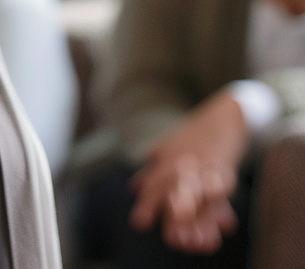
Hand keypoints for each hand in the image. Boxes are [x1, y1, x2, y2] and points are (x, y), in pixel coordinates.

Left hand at [129, 90, 248, 253]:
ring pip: (200, 195)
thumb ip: (152, 171)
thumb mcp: (168, 150)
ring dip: (198, 218)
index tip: (139, 224)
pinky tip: (224, 225)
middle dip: (174, 212)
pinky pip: (223, 190)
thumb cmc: (194, 138)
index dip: (147, 204)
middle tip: (172, 239)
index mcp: (169, 161)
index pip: (155, 185)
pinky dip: (223, 206)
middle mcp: (186, 165)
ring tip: (196, 243)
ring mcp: (206, 169)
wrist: (225, 118)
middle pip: (177, 189)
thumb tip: (134, 188)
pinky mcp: (227, 173)